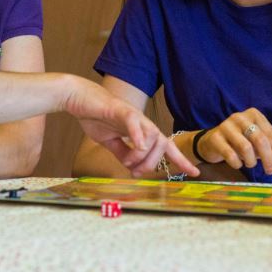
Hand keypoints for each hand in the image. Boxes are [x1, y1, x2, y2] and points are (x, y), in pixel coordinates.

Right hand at [65, 77, 198, 177]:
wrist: (78, 99)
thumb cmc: (95, 116)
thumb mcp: (110, 142)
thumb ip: (123, 153)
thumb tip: (132, 167)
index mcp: (140, 131)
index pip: (165, 146)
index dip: (180, 160)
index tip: (193, 172)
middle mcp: (142, 123)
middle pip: (162, 144)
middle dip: (152, 164)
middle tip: (135, 172)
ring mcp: (133, 116)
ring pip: (153, 136)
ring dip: (143, 156)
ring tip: (128, 163)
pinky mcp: (119, 110)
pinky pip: (134, 122)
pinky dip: (139, 136)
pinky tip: (138, 146)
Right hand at [196, 108, 271, 175]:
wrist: (211, 141)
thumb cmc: (239, 141)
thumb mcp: (256, 142)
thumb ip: (270, 149)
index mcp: (255, 115)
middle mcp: (240, 117)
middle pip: (260, 140)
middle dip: (268, 159)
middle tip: (270, 172)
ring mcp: (226, 126)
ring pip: (246, 147)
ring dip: (251, 161)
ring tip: (250, 164)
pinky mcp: (215, 137)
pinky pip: (230, 154)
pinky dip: (237, 163)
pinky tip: (237, 164)